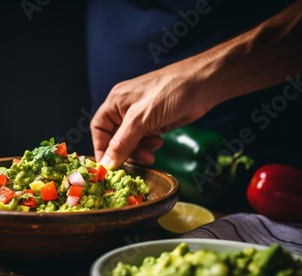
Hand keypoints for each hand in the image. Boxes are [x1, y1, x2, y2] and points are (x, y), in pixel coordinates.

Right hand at [90, 62, 209, 168]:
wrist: (203, 84)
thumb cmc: (170, 92)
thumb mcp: (141, 119)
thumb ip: (122, 143)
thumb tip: (107, 164)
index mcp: (115, 102)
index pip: (98, 129)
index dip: (101, 148)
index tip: (108, 166)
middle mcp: (125, 109)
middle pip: (114, 138)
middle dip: (125, 152)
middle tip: (136, 161)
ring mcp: (141, 116)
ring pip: (130, 142)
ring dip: (138, 151)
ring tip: (151, 153)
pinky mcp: (154, 122)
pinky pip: (144, 140)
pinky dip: (149, 146)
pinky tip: (158, 143)